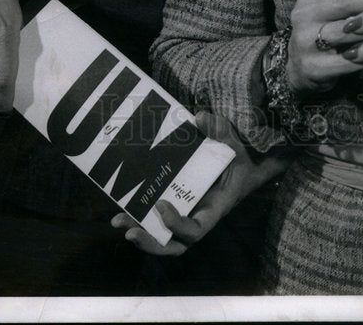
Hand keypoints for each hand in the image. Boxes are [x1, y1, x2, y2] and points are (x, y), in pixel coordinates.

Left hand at [111, 110, 291, 255]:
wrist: (244, 165)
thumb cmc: (240, 158)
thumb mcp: (235, 144)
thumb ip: (221, 131)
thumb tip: (199, 117)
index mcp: (214, 208)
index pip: (196, 230)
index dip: (177, 225)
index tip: (161, 205)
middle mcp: (198, 216)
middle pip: (175, 245)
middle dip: (151, 243)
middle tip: (130, 232)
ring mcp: (187, 213)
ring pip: (163, 238)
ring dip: (141, 234)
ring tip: (118, 222)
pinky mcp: (177, 205)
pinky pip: (157, 221)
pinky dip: (141, 218)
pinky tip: (122, 208)